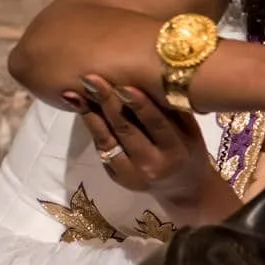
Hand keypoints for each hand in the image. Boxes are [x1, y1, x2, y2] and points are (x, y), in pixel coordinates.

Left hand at [66, 75, 236, 222]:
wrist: (183, 187)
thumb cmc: (188, 150)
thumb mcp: (190, 132)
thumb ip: (172, 110)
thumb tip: (149, 76)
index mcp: (175, 150)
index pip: (156, 124)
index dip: (139, 105)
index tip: (123, 85)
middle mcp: (152, 164)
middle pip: (126, 129)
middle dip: (106, 102)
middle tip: (90, 79)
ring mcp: (132, 174)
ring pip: (107, 139)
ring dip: (89, 114)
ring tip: (74, 93)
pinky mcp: (117, 177)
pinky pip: (102, 148)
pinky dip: (92, 127)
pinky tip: (81, 109)